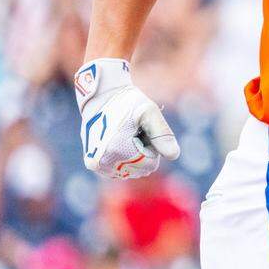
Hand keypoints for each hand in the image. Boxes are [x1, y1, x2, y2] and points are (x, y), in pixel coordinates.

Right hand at [75, 59, 179, 178]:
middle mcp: (103, 162)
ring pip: (130, 171)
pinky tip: (118, 141)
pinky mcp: (93, 164)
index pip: (150, 165)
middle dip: (142, 152)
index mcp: (117, 150)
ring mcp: (97, 165)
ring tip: (125, 135)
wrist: (102, 97)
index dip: (152, 146)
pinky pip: (119, 170)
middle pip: (140, 169)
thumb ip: (163, 134)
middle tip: (134, 131)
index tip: (142, 129)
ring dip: (133, 156)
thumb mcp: (150, 113)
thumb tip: (174, 155)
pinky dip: (123, 158)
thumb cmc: (128, 102)